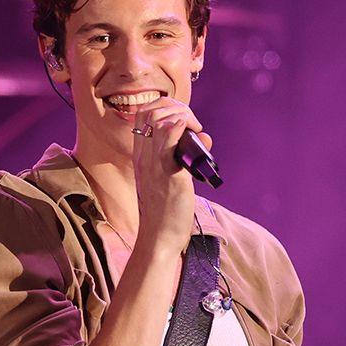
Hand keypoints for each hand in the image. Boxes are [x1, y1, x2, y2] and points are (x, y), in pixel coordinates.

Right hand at [131, 97, 213, 253]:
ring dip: (182, 116)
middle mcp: (143, 156)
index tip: (184, 120)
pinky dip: (183, 127)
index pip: (143, 114)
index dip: (165, 107)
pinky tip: (196, 136)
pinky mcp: (168, 173)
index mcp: (140, 156)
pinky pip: (170, 137)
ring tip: (195, 130)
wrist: (159, 238)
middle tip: (192, 123)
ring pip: (159, 118)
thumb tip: (205, 137)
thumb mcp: (170, 179)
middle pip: (150, 110)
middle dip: (175, 106)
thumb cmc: (166, 211)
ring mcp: (154, 163)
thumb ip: (183, 156)